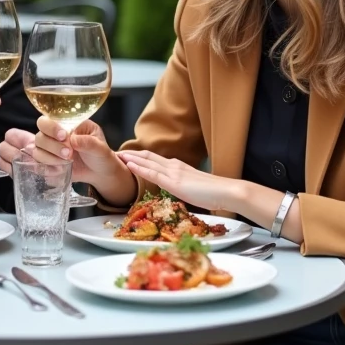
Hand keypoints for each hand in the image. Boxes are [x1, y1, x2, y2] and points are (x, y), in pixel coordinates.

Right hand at [0, 119, 136, 205]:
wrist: (101, 173)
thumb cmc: (101, 155)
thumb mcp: (100, 147)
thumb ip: (89, 142)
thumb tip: (73, 140)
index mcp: (67, 124)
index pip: (49, 119)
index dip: (52, 128)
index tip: (65, 137)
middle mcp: (55, 135)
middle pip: (39, 135)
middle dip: (52, 145)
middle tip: (69, 153)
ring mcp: (50, 149)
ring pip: (37, 150)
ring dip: (50, 157)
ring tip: (68, 161)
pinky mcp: (49, 163)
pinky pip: (38, 163)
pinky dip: (47, 167)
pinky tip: (59, 169)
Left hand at [117, 150, 241, 212]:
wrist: (226, 191)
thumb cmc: (214, 192)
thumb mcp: (194, 187)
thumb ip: (184, 185)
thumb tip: (179, 190)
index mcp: (179, 167)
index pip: (156, 159)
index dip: (141, 156)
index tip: (129, 155)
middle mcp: (174, 166)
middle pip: (148, 156)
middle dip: (132, 154)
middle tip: (117, 152)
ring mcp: (173, 173)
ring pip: (147, 162)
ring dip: (131, 158)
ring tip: (117, 155)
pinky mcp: (173, 182)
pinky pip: (152, 173)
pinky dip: (138, 167)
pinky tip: (129, 165)